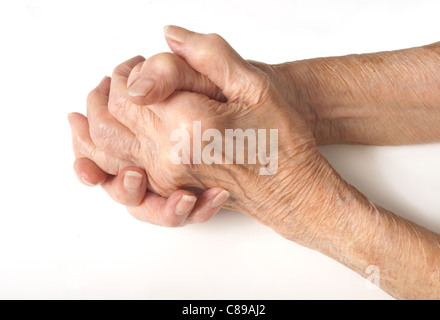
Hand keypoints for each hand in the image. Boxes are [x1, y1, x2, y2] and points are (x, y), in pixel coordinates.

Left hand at [70, 26, 330, 231]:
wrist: (291, 185)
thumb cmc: (281, 138)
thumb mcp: (254, 84)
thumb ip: (207, 54)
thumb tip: (167, 36)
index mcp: (188, 127)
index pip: (127, 93)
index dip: (126, 73)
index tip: (139, 64)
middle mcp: (170, 158)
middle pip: (110, 122)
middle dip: (104, 94)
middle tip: (115, 78)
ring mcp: (167, 179)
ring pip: (106, 151)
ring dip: (90, 127)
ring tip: (84, 110)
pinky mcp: (168, 189)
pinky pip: (119, 176)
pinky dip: (98, 160)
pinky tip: (89, 152)